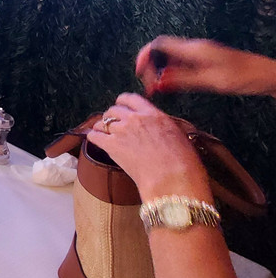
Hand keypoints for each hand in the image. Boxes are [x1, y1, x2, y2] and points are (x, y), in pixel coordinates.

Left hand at [86, 93, 210, 202]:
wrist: (172, 179)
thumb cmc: (183, 162)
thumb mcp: (178, 135)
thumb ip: (162, 126)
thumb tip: (157, 127)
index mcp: (153, 114)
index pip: (131, 99)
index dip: (123, 102)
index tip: (121, 106)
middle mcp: (135, 119)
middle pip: (114, 110)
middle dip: (112, 116)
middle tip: (112, 124)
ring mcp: (122, 131)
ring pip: (102, 122)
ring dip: (102, 127)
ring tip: (103, 133)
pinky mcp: (112, 146)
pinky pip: (94, 136)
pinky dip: (93, 137)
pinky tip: (95, 140)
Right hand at [136, 36, 275, 97]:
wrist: (266, 75)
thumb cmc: (243, 77)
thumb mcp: (210, 81)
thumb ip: (182, 81)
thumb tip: (157, 84)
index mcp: (193, 49)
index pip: (158, 44)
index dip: (144, 56)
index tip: (140, 73)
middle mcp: (193, 49)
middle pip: (161, 51)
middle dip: (150, 66)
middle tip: (149, 86)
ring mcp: (199, 55)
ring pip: (169, 59)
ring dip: (160, 72)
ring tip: (156, 89)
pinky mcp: (204, 62)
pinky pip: (180, 65)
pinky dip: (171, 75)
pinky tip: (171, 87)